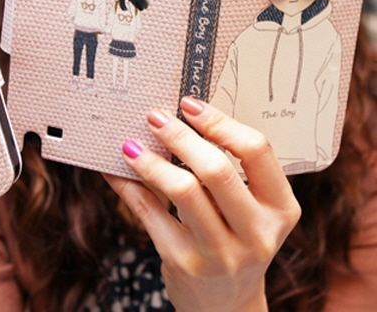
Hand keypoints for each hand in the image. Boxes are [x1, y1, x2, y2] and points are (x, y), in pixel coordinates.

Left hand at [105, 96, 300, 311]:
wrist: (226, 305)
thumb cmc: (235, 238)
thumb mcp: (249, 209)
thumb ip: (228, 171)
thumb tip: (178, 117)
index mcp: (280, 208)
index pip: (257, 151)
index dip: (220, 122)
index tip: (189, 104)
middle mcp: (257, 233)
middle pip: (217, 169)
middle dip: (180, 136)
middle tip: (154, 117)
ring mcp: (221, 253)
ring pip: (183, 191)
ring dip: (150, 161)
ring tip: (130, 144)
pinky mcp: (184, 263)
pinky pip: (149, 213)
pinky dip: (128, 186)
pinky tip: (116, 171)